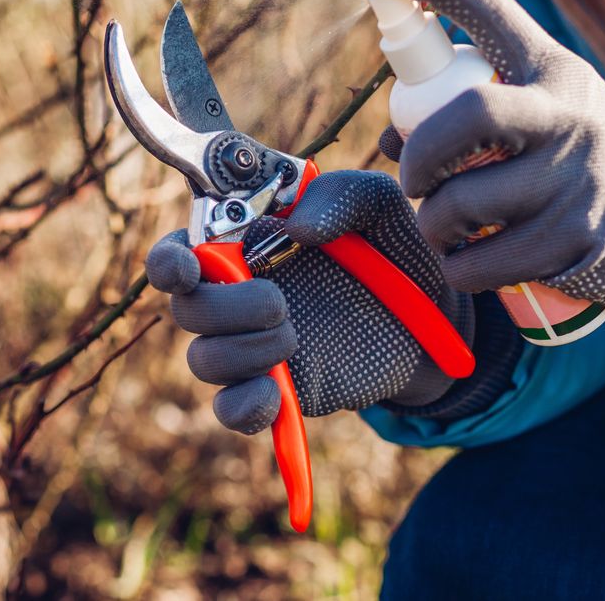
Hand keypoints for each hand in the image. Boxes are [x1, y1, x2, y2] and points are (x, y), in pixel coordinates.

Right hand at [147, 170, 473, 433]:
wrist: (434, 313)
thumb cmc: (393, 245)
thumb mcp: (379, 205)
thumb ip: (340, 195)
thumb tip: (294, 228)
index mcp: (245, 243)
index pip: (178, 251)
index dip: (169, 262)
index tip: (188, 268)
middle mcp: (237, 295)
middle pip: (186, 309)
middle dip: (224, 308)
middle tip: (279, 304)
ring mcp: (253, 345)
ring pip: (204, 360)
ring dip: (244, 352)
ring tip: (295, 337)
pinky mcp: (277, 389)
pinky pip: (232, 409)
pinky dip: (244, 406)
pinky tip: (274, 395)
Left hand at [365, 0, 604, 309]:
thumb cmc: (569, 140)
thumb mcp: (537, 97)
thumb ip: (463, 102)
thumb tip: (391, 136)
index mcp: (549, 68)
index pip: (488, 8)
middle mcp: (568, 116)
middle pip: (468, 118)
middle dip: (420, 155)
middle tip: (415, 178)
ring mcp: (577, 182)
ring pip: (461, 206)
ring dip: (432, 223)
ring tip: (443, 224)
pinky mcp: (578, 245)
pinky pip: (481, 265)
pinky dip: (458, 266)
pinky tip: (468, 256)